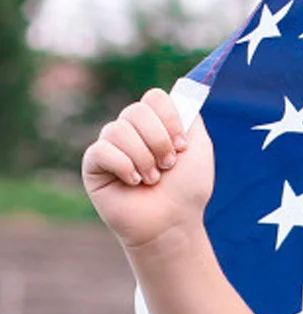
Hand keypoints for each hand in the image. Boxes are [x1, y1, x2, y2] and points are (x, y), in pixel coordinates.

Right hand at [82, 88, 213, 249]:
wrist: (172, 223)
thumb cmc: (187, 190)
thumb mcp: (199, 150)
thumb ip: (191, 118)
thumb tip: (181, 90)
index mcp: (155, 124)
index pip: (155, 97)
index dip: (170, 119)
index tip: (181, 146)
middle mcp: (131, 130)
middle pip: (137, 110)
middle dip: (159, 142)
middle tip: (167, 167)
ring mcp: (110, 145)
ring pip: (119, 130)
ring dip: (144, 159)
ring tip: (151, 180)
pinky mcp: (93, 163)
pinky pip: (103, 149)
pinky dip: (124, 167)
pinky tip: (133, 183)